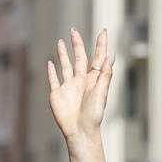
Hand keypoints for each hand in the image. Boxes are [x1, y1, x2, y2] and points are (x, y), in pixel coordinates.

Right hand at [47, 28, 113, 142]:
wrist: (80, 131)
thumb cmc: (93, 115)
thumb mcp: (101, 93)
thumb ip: (105, 74)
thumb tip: (111, 55)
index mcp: (93, 79)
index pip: (98, 58)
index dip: (101, 44)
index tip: (103, 31)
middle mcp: (81, 81)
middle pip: (79, 57)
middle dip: (77, 44)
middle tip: (74, 30)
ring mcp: (68, 87)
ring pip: (65, 66)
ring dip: (63, 54)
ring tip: (61, 41)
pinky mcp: (57, 94)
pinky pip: (53, 79)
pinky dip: (51, 71)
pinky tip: (50, 63)